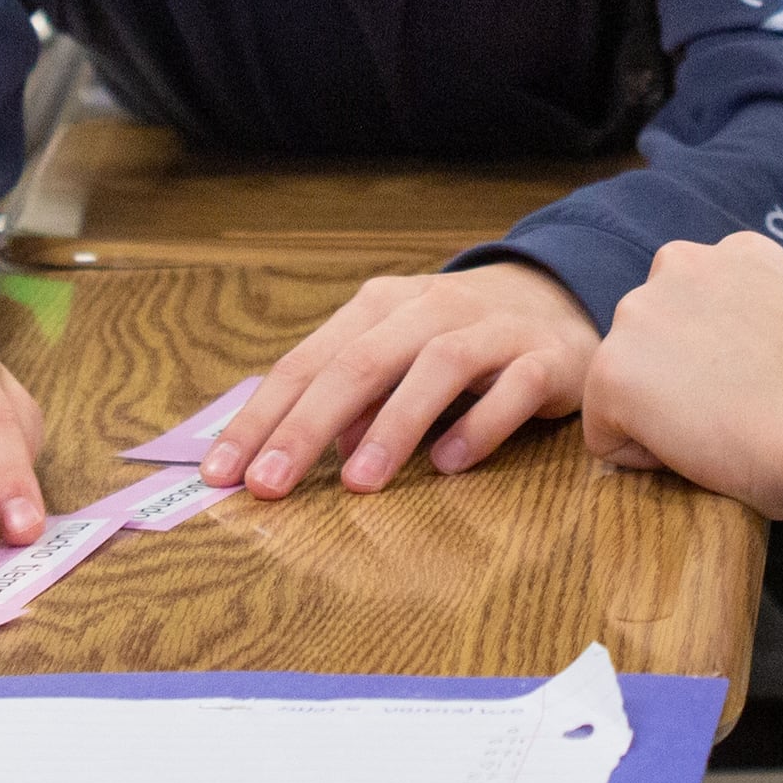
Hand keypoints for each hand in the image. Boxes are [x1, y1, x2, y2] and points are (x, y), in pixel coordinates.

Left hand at [215, 259, 595, 494]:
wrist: (559, 297)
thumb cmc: (458, 339)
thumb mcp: (397, 359)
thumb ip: (354, 400)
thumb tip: (311, 451)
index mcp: (382, 307)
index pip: (309, 362)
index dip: (263, 417)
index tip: (222, 472)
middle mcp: (433, 308)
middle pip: (361, 361)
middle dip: (308, 425)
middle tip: (269, 485)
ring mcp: (494, 329)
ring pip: (438, 365)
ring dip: (393, 425)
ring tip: (357, 483)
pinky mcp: (547, 358)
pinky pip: (514, 390)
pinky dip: (480, 425)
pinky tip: (449, 464)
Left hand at [579, 232, 782, 509]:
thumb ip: (748, 319)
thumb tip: (726, 361)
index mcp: (735, 252)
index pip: (692, 312)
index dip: (718, 363)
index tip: (761, 384)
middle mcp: (681, 263)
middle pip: (650, 343)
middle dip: (677, 380)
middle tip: (736, 410)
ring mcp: (640, 312)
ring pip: (624, 384)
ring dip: (657, 414)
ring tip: (719, 428)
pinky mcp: (613, 368)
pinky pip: (605, 434)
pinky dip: (640, 456)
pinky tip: (697, 449)